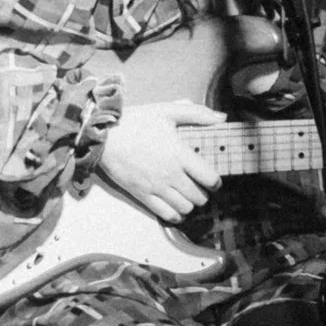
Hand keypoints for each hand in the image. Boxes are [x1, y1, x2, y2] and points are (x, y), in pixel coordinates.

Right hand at [97, 101, 220, 223]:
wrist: (104, 136)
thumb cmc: (135, 122)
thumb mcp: (166, 111)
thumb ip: (197, 113)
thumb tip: (221, 117)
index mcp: (179, 154)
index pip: (210, 178)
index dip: (216, 181)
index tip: (212, 179)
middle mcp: (170, 174)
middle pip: (199, 197)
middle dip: (204, 193)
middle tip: (199, 187)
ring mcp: (156, 187)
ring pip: (185, 208)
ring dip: (190, 204)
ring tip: (187, 196)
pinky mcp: (142, 195)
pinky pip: (166, 215)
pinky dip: (175, 215)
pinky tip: (175, 207)